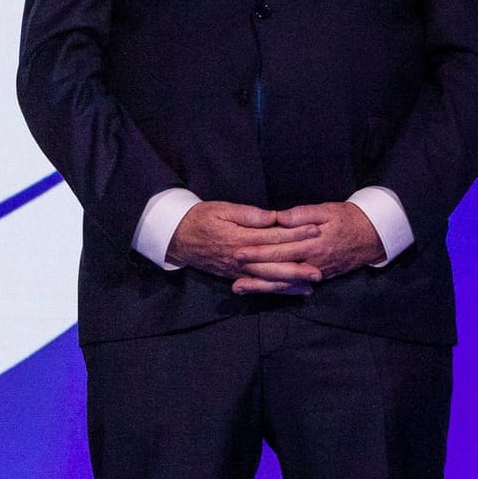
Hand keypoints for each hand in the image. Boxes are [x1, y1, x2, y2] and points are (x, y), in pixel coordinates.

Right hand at [166, 201, 319, 294]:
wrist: (177, 237)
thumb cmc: (200, 218)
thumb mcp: (220, 209)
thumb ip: (247, 214)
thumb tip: (272, 217)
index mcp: (238, 237)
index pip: (272, 236)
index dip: (294, 233)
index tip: (314, 229)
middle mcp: (240, 257)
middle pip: (274, 262)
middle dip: (299, 263)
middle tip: (321, 264)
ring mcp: (239, 269)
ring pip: (269, 278)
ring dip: (293, 280)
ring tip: (314, 280)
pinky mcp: (236, 276)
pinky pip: (261, 285)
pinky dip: (279, 289)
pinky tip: (296, 290)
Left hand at [231, 202, 384, 291]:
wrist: (373, 236)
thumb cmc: (347, 219)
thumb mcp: (326, 210)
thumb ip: (303, 214)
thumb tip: (281, 218)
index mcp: (312, 243)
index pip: (280, 249)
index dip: (258, 251)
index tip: (237, 251)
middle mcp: (313, 261)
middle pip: (279, 268)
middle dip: (254, 272)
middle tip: (231, 273)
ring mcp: (317, 271)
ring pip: (285, 281)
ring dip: (262, 286)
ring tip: (239, 287)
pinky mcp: (319, 276)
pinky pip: (295, 284)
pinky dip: (278, 288)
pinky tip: (262, 289)